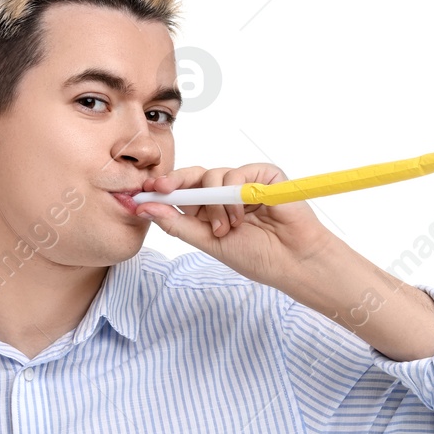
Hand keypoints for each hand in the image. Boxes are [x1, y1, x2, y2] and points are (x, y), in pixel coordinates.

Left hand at [134, 162, 337, 286]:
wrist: (293, 261)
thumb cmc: (256, 256)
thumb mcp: (209, 242)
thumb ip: (177, 223)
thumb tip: (145, 207)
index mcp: (209, 209)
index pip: (181, 192)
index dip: (161, 190)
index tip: (140, 192)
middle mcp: (225, 193)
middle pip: (193, 176)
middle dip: (175, 183)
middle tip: (161, 189)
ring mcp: (244, 182)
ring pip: (213, 175)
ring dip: (214, 205)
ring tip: (226, 228)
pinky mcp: (264, 175)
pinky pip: (237, 172)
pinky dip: (234, 194)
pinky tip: (244, 216)